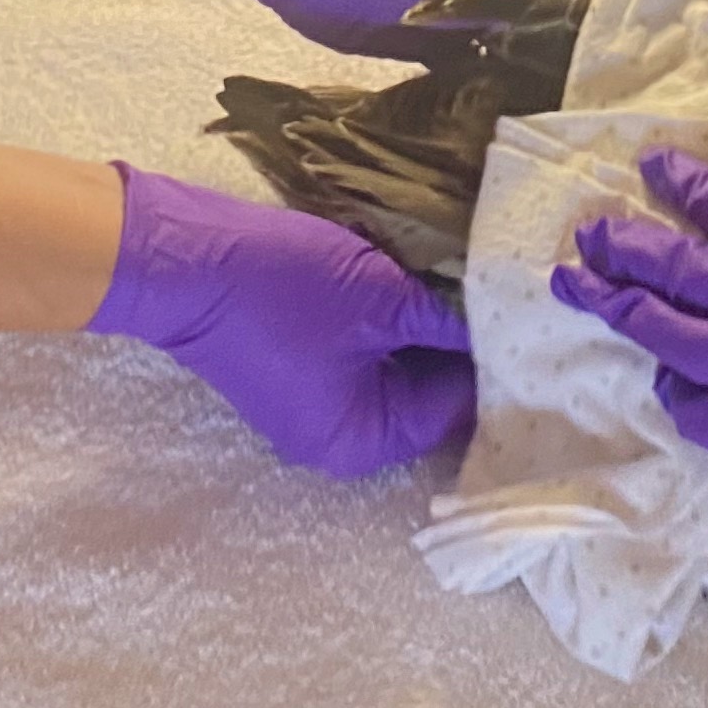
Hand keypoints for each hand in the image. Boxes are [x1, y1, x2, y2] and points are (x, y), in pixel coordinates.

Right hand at [87, 165, 475, 476]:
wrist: (185, 263)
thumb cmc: (286, 287)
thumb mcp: (383, 299)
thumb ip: (449, 323)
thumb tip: (504, 330)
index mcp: (364, 442)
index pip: (456, 408)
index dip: (493, 361)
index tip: (521, 312)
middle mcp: (339, 444)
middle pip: (425, 399)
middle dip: (456, 347)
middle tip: (495, 289)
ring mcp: (311, 412)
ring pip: (393, 377)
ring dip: (421, 334)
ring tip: (459, 279)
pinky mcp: (294, 377)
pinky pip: (359, 363)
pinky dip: (385, 332)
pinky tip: (409, 285)